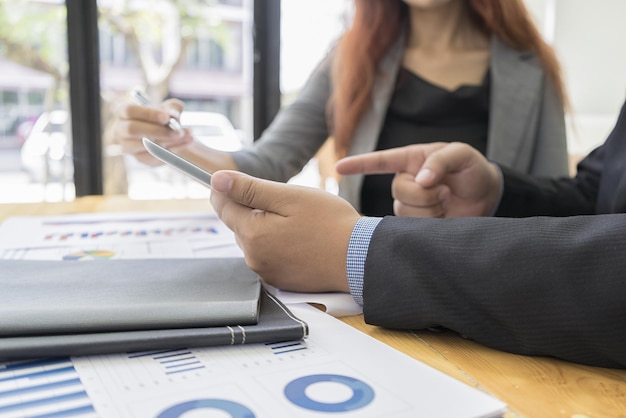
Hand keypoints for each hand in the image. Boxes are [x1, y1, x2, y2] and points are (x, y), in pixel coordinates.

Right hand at [112, 98, 192, 165]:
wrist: (167, 133)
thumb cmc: (163, 116)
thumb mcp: (168, 107)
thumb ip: (172, 108)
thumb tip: (174, 115)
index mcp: (122, 111)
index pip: (129, 110)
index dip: (148, 114)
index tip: (166, 117)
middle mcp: (120, 130)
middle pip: (132, 129)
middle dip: (157, 130)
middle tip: (177, 131)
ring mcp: (128, 146)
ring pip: (145, 145)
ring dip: (169, 141)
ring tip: (187, 135)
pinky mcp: (140, 159)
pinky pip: (156, 156)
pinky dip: (174, 150)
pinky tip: (186, 142)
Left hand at [210, 171, 359, 292]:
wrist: (360, 259)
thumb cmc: (331, 224)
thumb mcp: (290, 196)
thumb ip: (250, 188)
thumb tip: (216, 180)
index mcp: (253, 234)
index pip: (223, 206)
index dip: (225, 189)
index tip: (231, 179)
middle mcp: (254, 257)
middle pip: (238, 224)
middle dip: (251, 208)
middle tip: (281, 199)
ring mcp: (267, 272)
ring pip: (254, 240)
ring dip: (265, 226)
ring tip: (295, 219)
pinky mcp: (281, 280)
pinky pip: (268, 255)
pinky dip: (277, 243)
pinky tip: (300, 238)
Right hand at [336, 142, 500, 217]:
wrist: (486, 196)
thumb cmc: (472, 169)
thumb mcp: (462, 154)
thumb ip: (440, 161)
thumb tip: (421, 179)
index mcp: (411, 160)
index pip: (380, 161)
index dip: (359, 164)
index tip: (338, 167)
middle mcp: (406, 181)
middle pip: (398, 190)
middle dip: (425, 193)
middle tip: (445, 190)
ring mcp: (410, 203)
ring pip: (405, 210)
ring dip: (430, 208)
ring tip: (446, 201)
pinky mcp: (417, 223)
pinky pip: (412, 226)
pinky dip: (431, 221)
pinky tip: (442, 216)